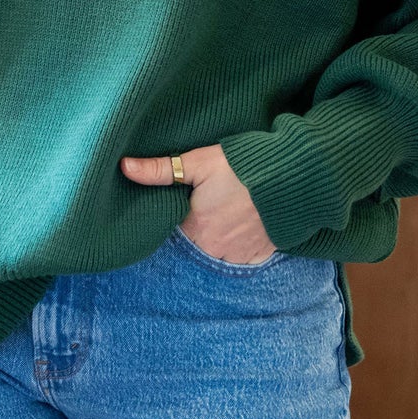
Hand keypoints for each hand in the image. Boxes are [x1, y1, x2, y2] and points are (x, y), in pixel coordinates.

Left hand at [120, 142, 278, 264]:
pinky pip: (239, 257)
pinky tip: (241, 224)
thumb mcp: (198, 161)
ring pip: (215, 251)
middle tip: (208, 205)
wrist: (293, 177)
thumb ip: (160, 170)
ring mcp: (237, 256)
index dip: (176, 215)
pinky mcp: (258, 257)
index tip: (184, 202)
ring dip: (216, 238)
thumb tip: (124, 167)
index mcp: (194, 228)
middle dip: (197, 227)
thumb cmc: (242, 166)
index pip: (173, 230)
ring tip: (225, 213)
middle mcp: (213, 249)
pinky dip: (237, 244)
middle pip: (194, 243)